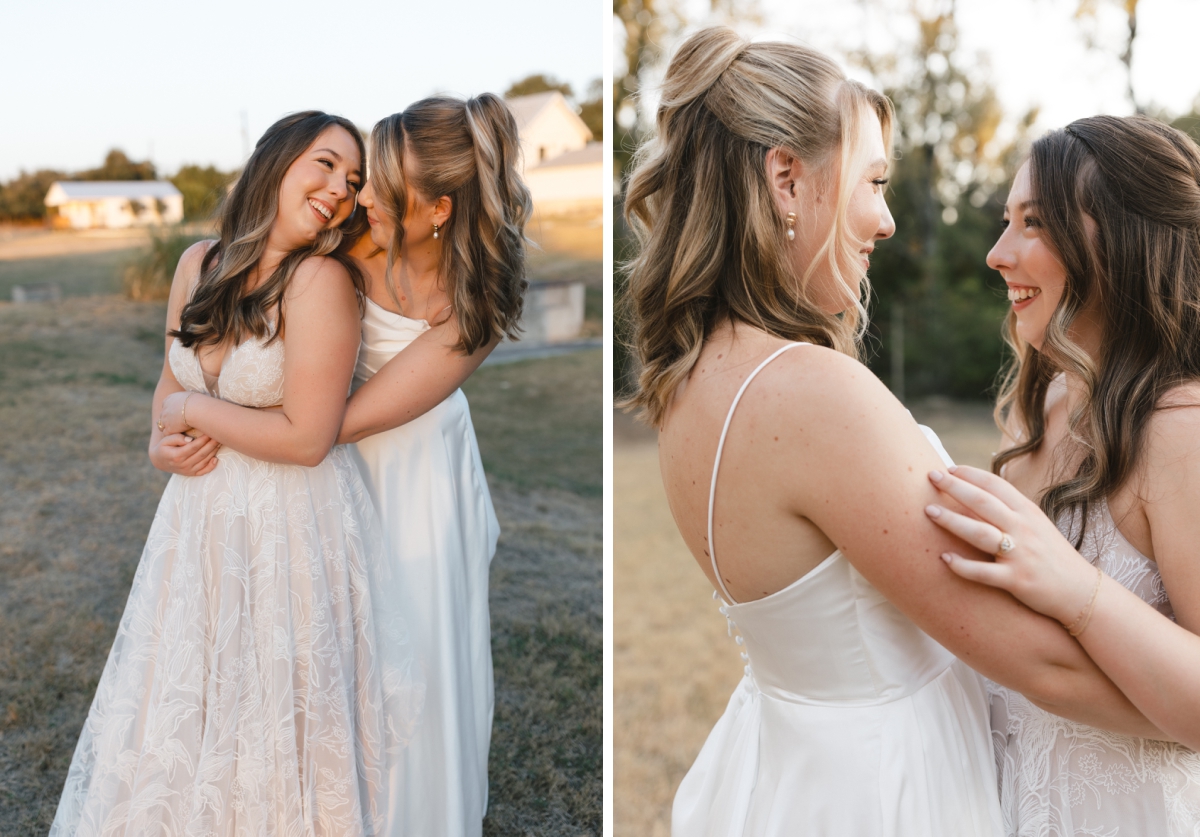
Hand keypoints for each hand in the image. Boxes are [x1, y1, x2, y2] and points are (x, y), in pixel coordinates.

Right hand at [150, 431, 219, 475]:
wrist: (160, 461)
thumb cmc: (163, 447)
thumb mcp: (165, 440)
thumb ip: (176, 438)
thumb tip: (190, 439)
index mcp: (176, 456)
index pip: (193, 447)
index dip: (203, 439)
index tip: (210, 431)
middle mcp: (183, 465)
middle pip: (201, 454)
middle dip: (212, 444)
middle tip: (219, 435)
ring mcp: (188, 471)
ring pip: (205, 461)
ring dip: (214, 451)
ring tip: (220, 442)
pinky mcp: (192, 474)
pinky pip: (204, 471)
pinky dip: (211, 466)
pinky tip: (216, 458)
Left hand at [159, 391, 193, 435]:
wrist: (196, 409)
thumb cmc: (198, 401)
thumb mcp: (191, 395)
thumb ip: (188, 398)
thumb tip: (193, 396)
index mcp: (169, 399)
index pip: (166, 406)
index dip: (172, 411)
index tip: (179, 414)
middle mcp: (164, 409)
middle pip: (163, 416)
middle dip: (169, 420)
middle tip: (178, 424)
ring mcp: (165, 420)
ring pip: (162, 426)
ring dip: (169, 428)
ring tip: (179, 431)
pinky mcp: (169, 429)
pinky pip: (167, 434)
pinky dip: (173, 435)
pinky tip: (180, 435)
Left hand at [923, 464, 1097, 625]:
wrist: (1080, 591)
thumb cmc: (1050, 555)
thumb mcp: (1035, 525)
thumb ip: (1009, 510)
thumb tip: (975, 493)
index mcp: (1027, 512)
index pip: (996, 485)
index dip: (971, 474)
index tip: (948, 468)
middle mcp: (1023, 529)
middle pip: (983, 502)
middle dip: (955, 487)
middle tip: (930, 476)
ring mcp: (1020, 554)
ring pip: (980, 533)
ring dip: (952, 521)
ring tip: (929, 511)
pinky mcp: (1017, 580)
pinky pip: (984, 573)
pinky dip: (963, 566)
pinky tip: (944, 559)